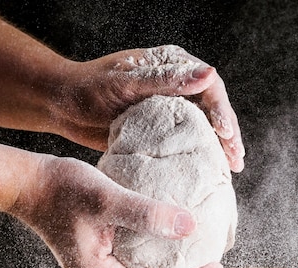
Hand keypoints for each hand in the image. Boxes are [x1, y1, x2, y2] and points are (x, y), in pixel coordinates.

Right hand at [9, 156, 223, 267]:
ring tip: (195, 262)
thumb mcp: (108, 198)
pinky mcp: (96, 259)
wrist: (29, 184)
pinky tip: (168, 249)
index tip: (216, 266)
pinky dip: (155, 267)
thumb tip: (191, 227)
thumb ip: (148, 214)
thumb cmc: (63, 189)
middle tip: (212, 267)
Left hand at [52, 45, 244, 172]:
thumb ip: (165, 80)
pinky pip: (184, 143)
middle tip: (236, 159)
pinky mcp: (158, 130)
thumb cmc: (87, 88)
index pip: (209, 86)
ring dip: (218, 148)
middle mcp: (175, 86)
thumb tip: (209, 73)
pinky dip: (198, 157)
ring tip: (230, 170)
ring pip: (203, 128)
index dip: (222, 110)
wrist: (62, 106)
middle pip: (213, 109)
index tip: (225, 133)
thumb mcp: (126, 83)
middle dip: (228, 134)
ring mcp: (168, 110)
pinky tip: (208, 173)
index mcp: (171, 65)